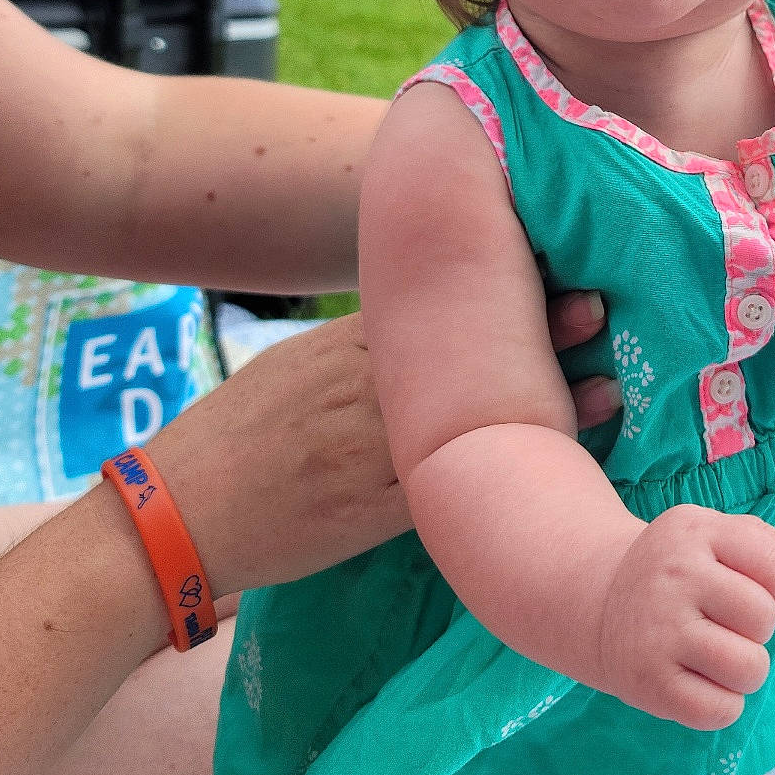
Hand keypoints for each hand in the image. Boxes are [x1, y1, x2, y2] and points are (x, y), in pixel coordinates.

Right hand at [147, 291, 613, 598]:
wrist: (170, 519)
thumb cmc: (230, 442)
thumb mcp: (287, 372)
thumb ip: (352, 349)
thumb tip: (418, 321)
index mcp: (337, 348)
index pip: (427, 305)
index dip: (493, 285)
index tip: (550, 256)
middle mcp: (356, 389)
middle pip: (455, 351)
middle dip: (529, 328)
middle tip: (594, 302)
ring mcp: (364, 449)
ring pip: (463, 416)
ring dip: (537, 401)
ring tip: (605, 384)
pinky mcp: (366, 510)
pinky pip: (443, 488)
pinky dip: (497, 473)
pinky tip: (551, 466)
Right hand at [593, 505, 774, 730]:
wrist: (600, 603)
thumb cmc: (677, 571)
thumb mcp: (710, 536)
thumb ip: (763, 543)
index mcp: (694, 531)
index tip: (760, 592)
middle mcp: (674, 575)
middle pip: (763, 619)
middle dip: (758, 630)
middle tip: (727, 626)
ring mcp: (659, 630)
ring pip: (750, 667)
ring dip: (746, 671)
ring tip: (718, 657)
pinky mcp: (648, 682)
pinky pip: (721, 710)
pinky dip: (722, 705)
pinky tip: (700, 684)